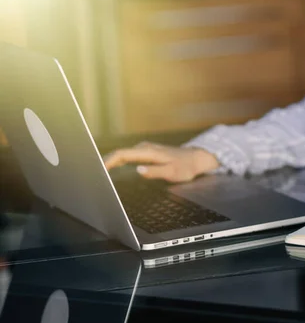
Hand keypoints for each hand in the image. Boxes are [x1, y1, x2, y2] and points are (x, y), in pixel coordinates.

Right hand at [103, 142, 219, 182]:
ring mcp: (145, 149)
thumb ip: (155, 172)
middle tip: (91, 174)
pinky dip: (117, 161)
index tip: (98, 169)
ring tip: (96, 172)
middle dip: (104, 162)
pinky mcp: (146, 152)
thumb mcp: (172, 173)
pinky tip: (111, 168)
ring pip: (122, 154)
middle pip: (119, 153)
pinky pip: (127, 155)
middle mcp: (144, 148)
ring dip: (109, 161)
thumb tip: (138, 171)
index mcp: (149, 152)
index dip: (108, 161)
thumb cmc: (185, 167)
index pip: (123, 154)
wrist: (196, 158)